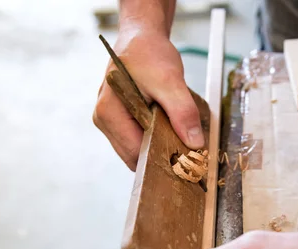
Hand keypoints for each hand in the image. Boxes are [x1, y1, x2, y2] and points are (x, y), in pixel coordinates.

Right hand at [93, 22, 203, 170]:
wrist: (142, 37)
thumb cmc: (148, 53)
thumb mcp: (170, 81)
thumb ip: (182, 112)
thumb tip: (194, 143)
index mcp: (108, 112)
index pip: (135, 152)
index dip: (160, 159)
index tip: (185, 163)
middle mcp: (103, 120)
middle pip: (134, 155)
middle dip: (159, 157)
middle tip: (186, 155)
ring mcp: (109, 121)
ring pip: (136, 150)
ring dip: (157, 149)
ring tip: (178, 142)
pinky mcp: (119, 120)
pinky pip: (138, 139)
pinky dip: (154, 140)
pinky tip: (169, 134)